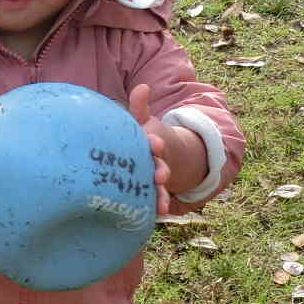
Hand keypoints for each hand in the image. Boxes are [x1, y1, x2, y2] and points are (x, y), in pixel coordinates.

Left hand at [127, 84, 176, 218]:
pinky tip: (155, 216)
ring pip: (159, 186)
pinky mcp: (151, 191)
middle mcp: (157, 160)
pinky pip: (154, 200)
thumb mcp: (143, 121)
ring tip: (162, 206)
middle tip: (160, 176)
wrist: (162, 153)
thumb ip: (140, 107)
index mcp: (152, 141)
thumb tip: (142, 87)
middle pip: (160, 165)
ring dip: (160, 194)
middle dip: (161, 170)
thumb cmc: (145, 135)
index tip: (155, 142)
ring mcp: (156, 176)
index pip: (153, 140)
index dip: (154, 142)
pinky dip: (156, 207)